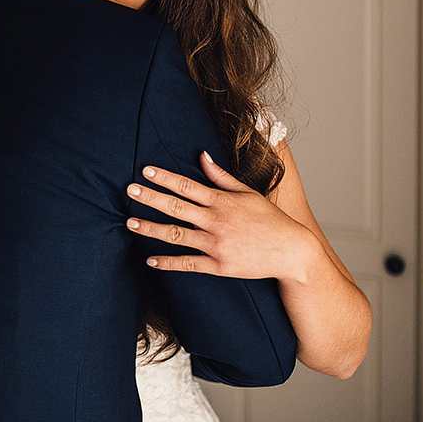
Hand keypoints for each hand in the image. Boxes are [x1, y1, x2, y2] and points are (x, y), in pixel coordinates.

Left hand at [125, 151, 320, 281]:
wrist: (293, 252)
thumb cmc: (270, 219)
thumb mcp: (248, 193)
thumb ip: (221, 176)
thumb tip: (202, 155)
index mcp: (223, 201)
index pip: (187, 186)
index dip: (164, 177)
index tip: (145, 170)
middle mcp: (216, 222)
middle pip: (176, 207)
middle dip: (150, 198)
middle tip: (129, 190)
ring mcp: (216, 245)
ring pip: (176, 235)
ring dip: (151, 229)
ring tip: (130, 222)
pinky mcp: (219, 266)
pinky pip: (188, 264)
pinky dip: (168, 263)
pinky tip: (150, 260)